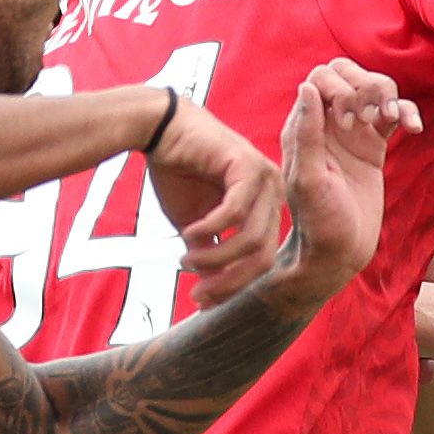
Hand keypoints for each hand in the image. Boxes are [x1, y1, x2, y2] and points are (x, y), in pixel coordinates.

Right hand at [143, 94, 289, 298]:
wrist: (160, 131)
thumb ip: (208, 253)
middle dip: (228, 281)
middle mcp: (273, 194)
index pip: (262, 261)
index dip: (234, 286)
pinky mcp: (248, 165)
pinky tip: (189, 233)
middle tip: (196, 293)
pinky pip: (236, 212)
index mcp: (266, 208)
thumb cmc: (178, 173)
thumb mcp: (195, 225)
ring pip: (252, 239)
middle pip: (264, 256)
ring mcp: (266, 178)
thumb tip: (209, 293)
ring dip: (216, 258)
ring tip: (186, 261)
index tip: (202, 301)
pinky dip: (210, 228)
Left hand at [272, 60, 419, 309]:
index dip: (340, 89)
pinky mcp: (375, 146)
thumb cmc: (319, 221)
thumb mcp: (310, 180)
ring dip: (388, 95)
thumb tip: (308, 87)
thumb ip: (307, 134)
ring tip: (392, 121)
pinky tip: (413, 129)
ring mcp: (354, 133)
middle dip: (365, 85)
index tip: (348, 124)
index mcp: (304, 127)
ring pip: (375, 88)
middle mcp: (328, 124)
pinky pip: (395, 114)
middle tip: (369, 119)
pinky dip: (407, 112)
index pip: (321, 78)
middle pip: (348, 74)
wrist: (338, 252)